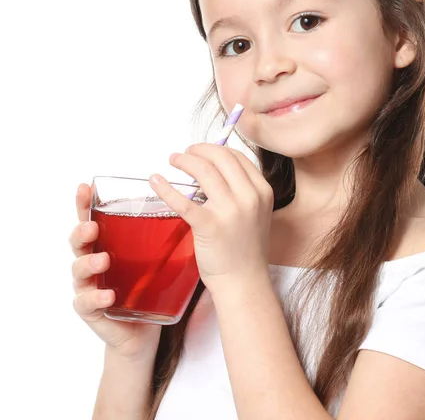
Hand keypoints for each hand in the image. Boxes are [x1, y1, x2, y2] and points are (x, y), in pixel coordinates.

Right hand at [69, 183, 161, 361]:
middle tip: (92, 227)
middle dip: (81, 232)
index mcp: (107, 243)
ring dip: (88, 263)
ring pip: (77, 270)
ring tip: (102, 260)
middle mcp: (92, 260)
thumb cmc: (149, 286)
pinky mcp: (91, 310)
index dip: (84, 203)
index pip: (91, 218)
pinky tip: (107, 296)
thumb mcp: (156, 256)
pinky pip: (86, 303)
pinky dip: (96, 298)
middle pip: (78, 241)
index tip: (85, 187)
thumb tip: (191, 203)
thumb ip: (164, 233)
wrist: (144, 330)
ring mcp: (89, 285)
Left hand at [149, 144, 273, 294]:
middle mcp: (249, 197)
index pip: (237, 157)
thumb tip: (210, 169)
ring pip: (204, 171)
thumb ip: (241, 190)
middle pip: (220, 158)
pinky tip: (156, 181)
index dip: (215, 148)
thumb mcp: (256, 212)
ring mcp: (230, 211)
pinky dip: (167, 188)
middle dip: (198, 150)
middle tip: (184, 153)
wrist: (243, 281)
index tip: (201, 151)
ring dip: (185, 160)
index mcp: (262, 191)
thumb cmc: (246, 248)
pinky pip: (184, 201)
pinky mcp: (210, 226)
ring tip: (174, 160)